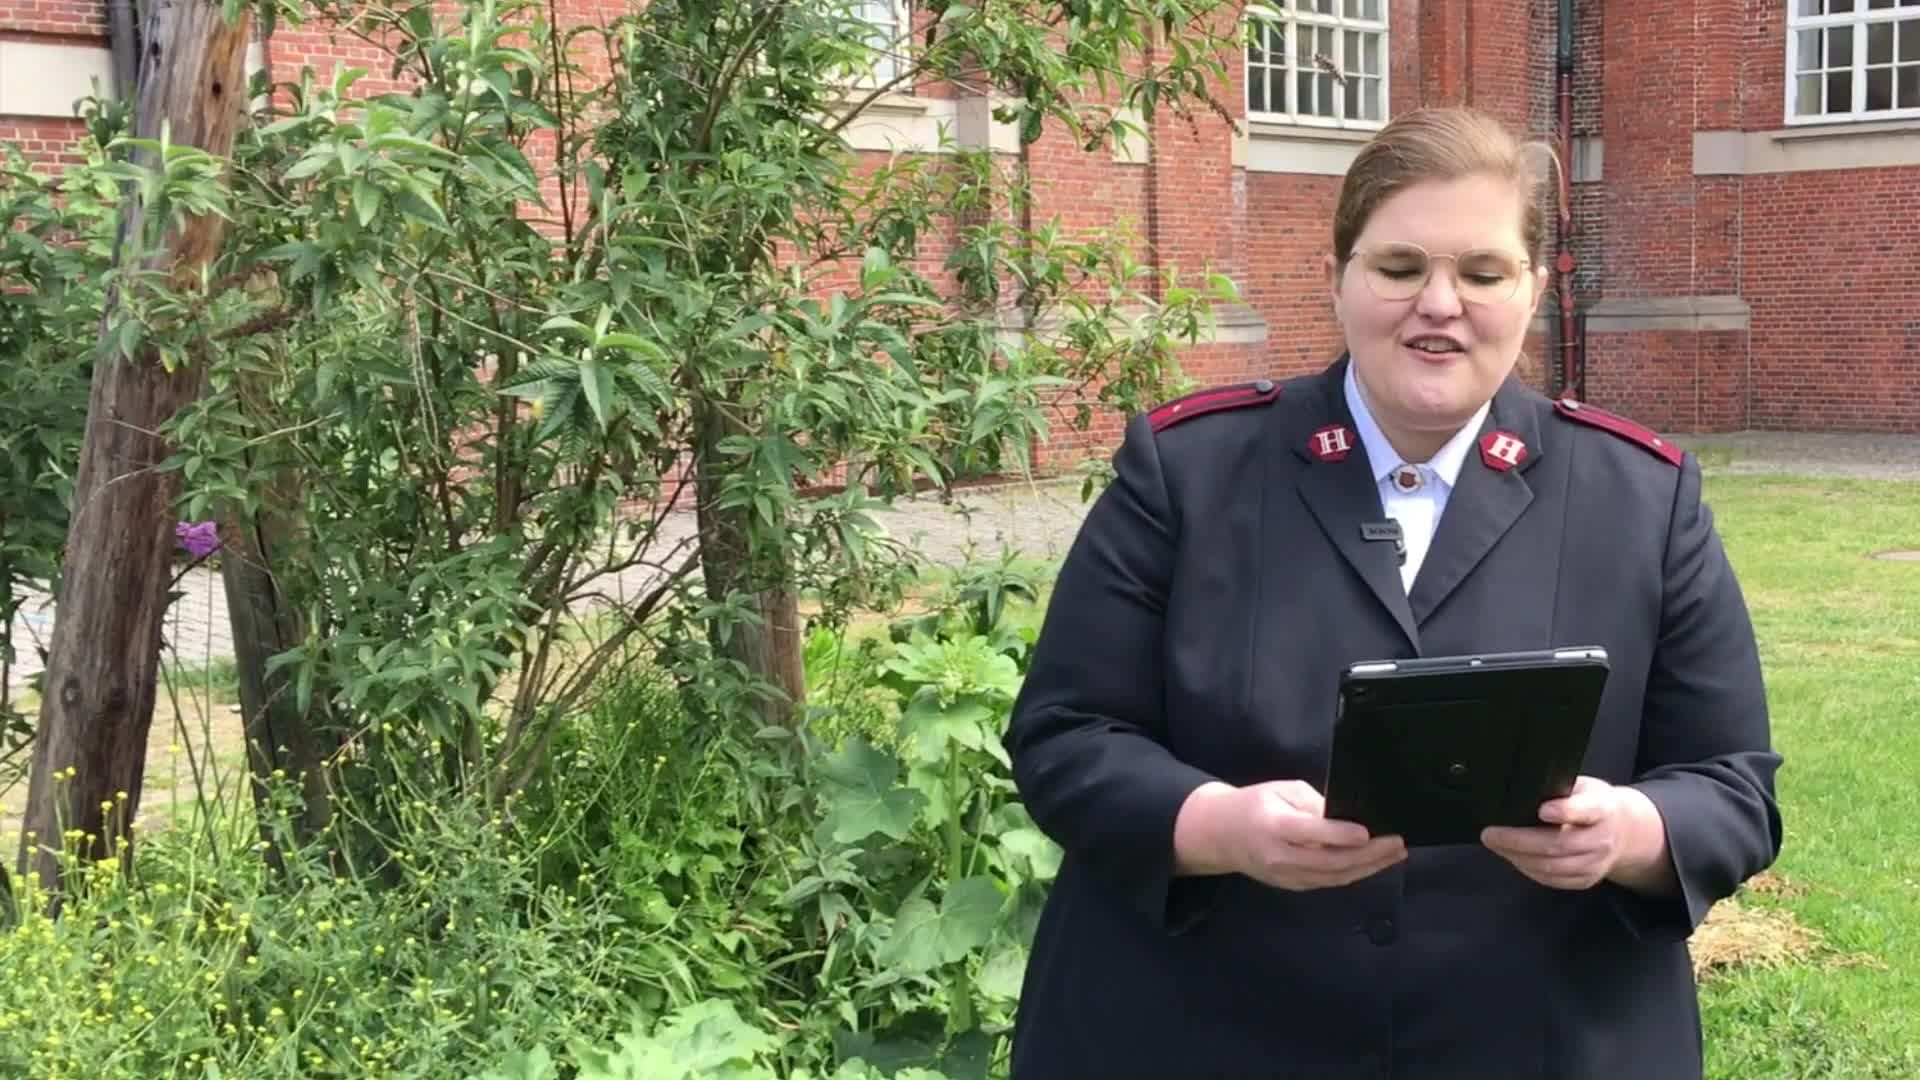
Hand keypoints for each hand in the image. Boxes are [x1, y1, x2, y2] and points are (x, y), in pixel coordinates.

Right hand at [1175, 780, 1405, 890]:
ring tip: (1394, 855)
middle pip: (1330, 862)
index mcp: (1275, 826)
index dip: (1340, 835)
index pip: (1311, 834)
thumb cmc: (1253, 804)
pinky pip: (1327, 882)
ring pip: (1333, 877)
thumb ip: (1313, 805)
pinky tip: (1372, 864)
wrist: (1219, 835)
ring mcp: (1286, 876)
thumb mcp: (1281, 790)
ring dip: (1368, 868)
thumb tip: (1346, 819)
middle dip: (1368, 855)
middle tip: (1396, 844)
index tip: (1367, 832)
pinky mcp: (1292, 886)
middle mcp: (1281, 856)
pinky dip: (1353, 874)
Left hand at [1480, 776, 1669, 891]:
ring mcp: (1596, 863)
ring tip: (1495, 844)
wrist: (1623, 831)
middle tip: (1490, 834)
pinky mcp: (1587, 880)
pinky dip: (1528, 869)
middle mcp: (1603, 839)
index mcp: (1604, 809)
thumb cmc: (1592, 802)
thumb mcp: (1583, 786)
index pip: (1587, 810)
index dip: (1565, 811)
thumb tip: (1521, 789)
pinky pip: (1554, 880)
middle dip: (1520, 841)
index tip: (1542, 810)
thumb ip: (1560, 788)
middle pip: (1561, 845)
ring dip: (1519, 857)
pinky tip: (1512, 856)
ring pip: (1554, 867)